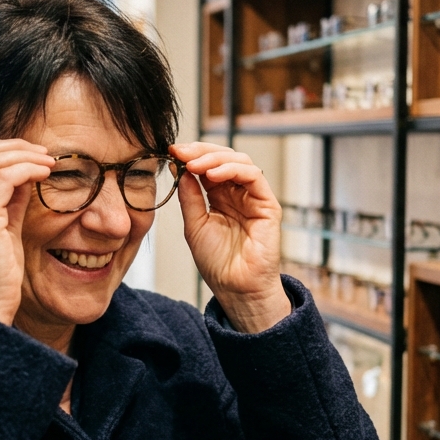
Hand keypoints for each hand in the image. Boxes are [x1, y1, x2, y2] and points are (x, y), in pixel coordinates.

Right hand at [0, 139, 53, 325]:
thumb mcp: (3, 232)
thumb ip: (10, 203)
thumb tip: (27, 176)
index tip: (28, 154)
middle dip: (14, 146)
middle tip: (43, 152)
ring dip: (25, 156)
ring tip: (48, 162)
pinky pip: (5, 177)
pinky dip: (27, 169)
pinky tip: (44, 174)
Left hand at [170, 142, 289, 333]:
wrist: (235, 288)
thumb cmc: (217, 263)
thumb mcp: (194, 225)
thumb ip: (189, 197)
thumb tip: (181, 168)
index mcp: (220, 196)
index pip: (208, 165)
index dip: (191, 155)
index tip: (171, 151)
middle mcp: (238, 193)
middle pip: (223, 157)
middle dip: (200, 151)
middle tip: (181, 151)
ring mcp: (254, 197)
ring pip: (239, 161)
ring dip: (214, 158)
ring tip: (194, 165)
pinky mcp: (268, 204)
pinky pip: (253, 176)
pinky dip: (232, 169)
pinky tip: (212, 175)